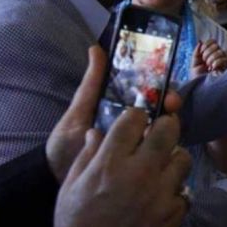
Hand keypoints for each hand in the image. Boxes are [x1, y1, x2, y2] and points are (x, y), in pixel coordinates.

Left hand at [46, 46, 183, 182]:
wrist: (54, 178)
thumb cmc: (65, 144)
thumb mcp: (78, 113)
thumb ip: (91, 84)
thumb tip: (96, 48)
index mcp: (122, 113)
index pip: (150, 98)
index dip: (163, 92)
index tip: (168, 94)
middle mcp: (133, 129)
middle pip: (162, 114)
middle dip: (171, 107)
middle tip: (172, 106)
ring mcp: (136, 150)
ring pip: (162, 135)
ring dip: (171, 129)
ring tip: (170, 127)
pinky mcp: (138, 171)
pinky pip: (156, 159)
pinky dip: (166, 153)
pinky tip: (168, 150)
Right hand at [53, 109, 191, 226]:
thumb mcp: (70, 189)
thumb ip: (87, 157)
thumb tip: (96, 132)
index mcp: (110, 162)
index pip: (134, 118)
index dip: (137, 117)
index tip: (137, 123)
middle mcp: (139, 171)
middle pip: (168, 130)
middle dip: (166, 128)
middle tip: (161, 136)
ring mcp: (160, 192)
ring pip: (183, 158)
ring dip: (174, 161)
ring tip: (163, 171)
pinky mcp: (174, 212)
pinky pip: (185, 192)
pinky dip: (176, 194)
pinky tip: (163, 200)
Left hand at [190, 40, 226, 77]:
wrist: (201, 88)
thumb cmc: (197, 78)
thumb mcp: (193, 64)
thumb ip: (196, 52)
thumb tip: (200, 41)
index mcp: (209, 54)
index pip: (212, 42)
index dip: (207, 45)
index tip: (201, 52)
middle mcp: (217, 56)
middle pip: (216, 45)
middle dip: (207, 53)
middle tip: (205, 62)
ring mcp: (223, 62)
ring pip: (220, 52)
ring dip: (211, 59)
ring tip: (209, 67)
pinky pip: (223, 59)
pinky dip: (216, 63)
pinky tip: (213, 69)